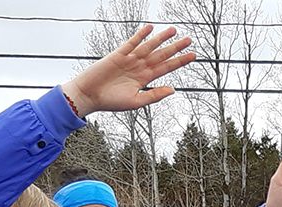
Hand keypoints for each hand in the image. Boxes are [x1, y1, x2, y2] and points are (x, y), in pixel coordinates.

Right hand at [60, 25, 194, 116]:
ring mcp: (129, 59)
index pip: (166, 67)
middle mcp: (139, 67)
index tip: (192, 56)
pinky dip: (140, 35)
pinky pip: (132, 43)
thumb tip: (172, 89)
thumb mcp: (136, 101)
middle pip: (161, 55)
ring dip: (161, 38)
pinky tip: (149, 29)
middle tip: (188, 40)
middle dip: (175, 48)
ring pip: (149, 46)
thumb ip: (154, 95)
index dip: (179, 61)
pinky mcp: (118, 54)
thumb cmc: (110, 101)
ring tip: (173, 31)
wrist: (89, 96)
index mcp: (145, 79)